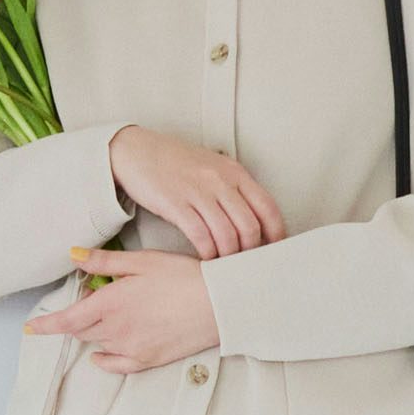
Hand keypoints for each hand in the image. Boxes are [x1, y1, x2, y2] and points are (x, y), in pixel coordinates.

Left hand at [25, 246, 221, 370]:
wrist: (218, 305)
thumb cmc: (183, 276)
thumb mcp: (141, 262)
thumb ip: (104, 263)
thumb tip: (73, 256)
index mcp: (110, 303)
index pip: (67, 319)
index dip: (45, 325)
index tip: (29, 329)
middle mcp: (115, 330)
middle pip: (82, 330)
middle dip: (77, 319)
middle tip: (91, 302)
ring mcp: (131, 348)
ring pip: (98, 343)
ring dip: (94, 332)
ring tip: (111, 316)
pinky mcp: (148, 361)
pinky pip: (116, 365)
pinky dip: (104, 359)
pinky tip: (102, 355)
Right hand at [108, 124, 287, 260]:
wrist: (138, 151)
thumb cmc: (176, 163)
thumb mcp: (213, 168)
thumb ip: (234, 189)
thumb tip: (255, 221)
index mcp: (235, 172)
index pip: (267, 207)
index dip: (275, 234)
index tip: (273, 250)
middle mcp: (221, 181)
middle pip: (249, 227)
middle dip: (250, 251)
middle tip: (244, 263)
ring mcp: (198, 192)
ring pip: (227, 235)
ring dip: (227, 256)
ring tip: (224, 264)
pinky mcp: (176, 204)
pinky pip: (200, 236)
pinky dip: (206, 252)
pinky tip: (204, 256)